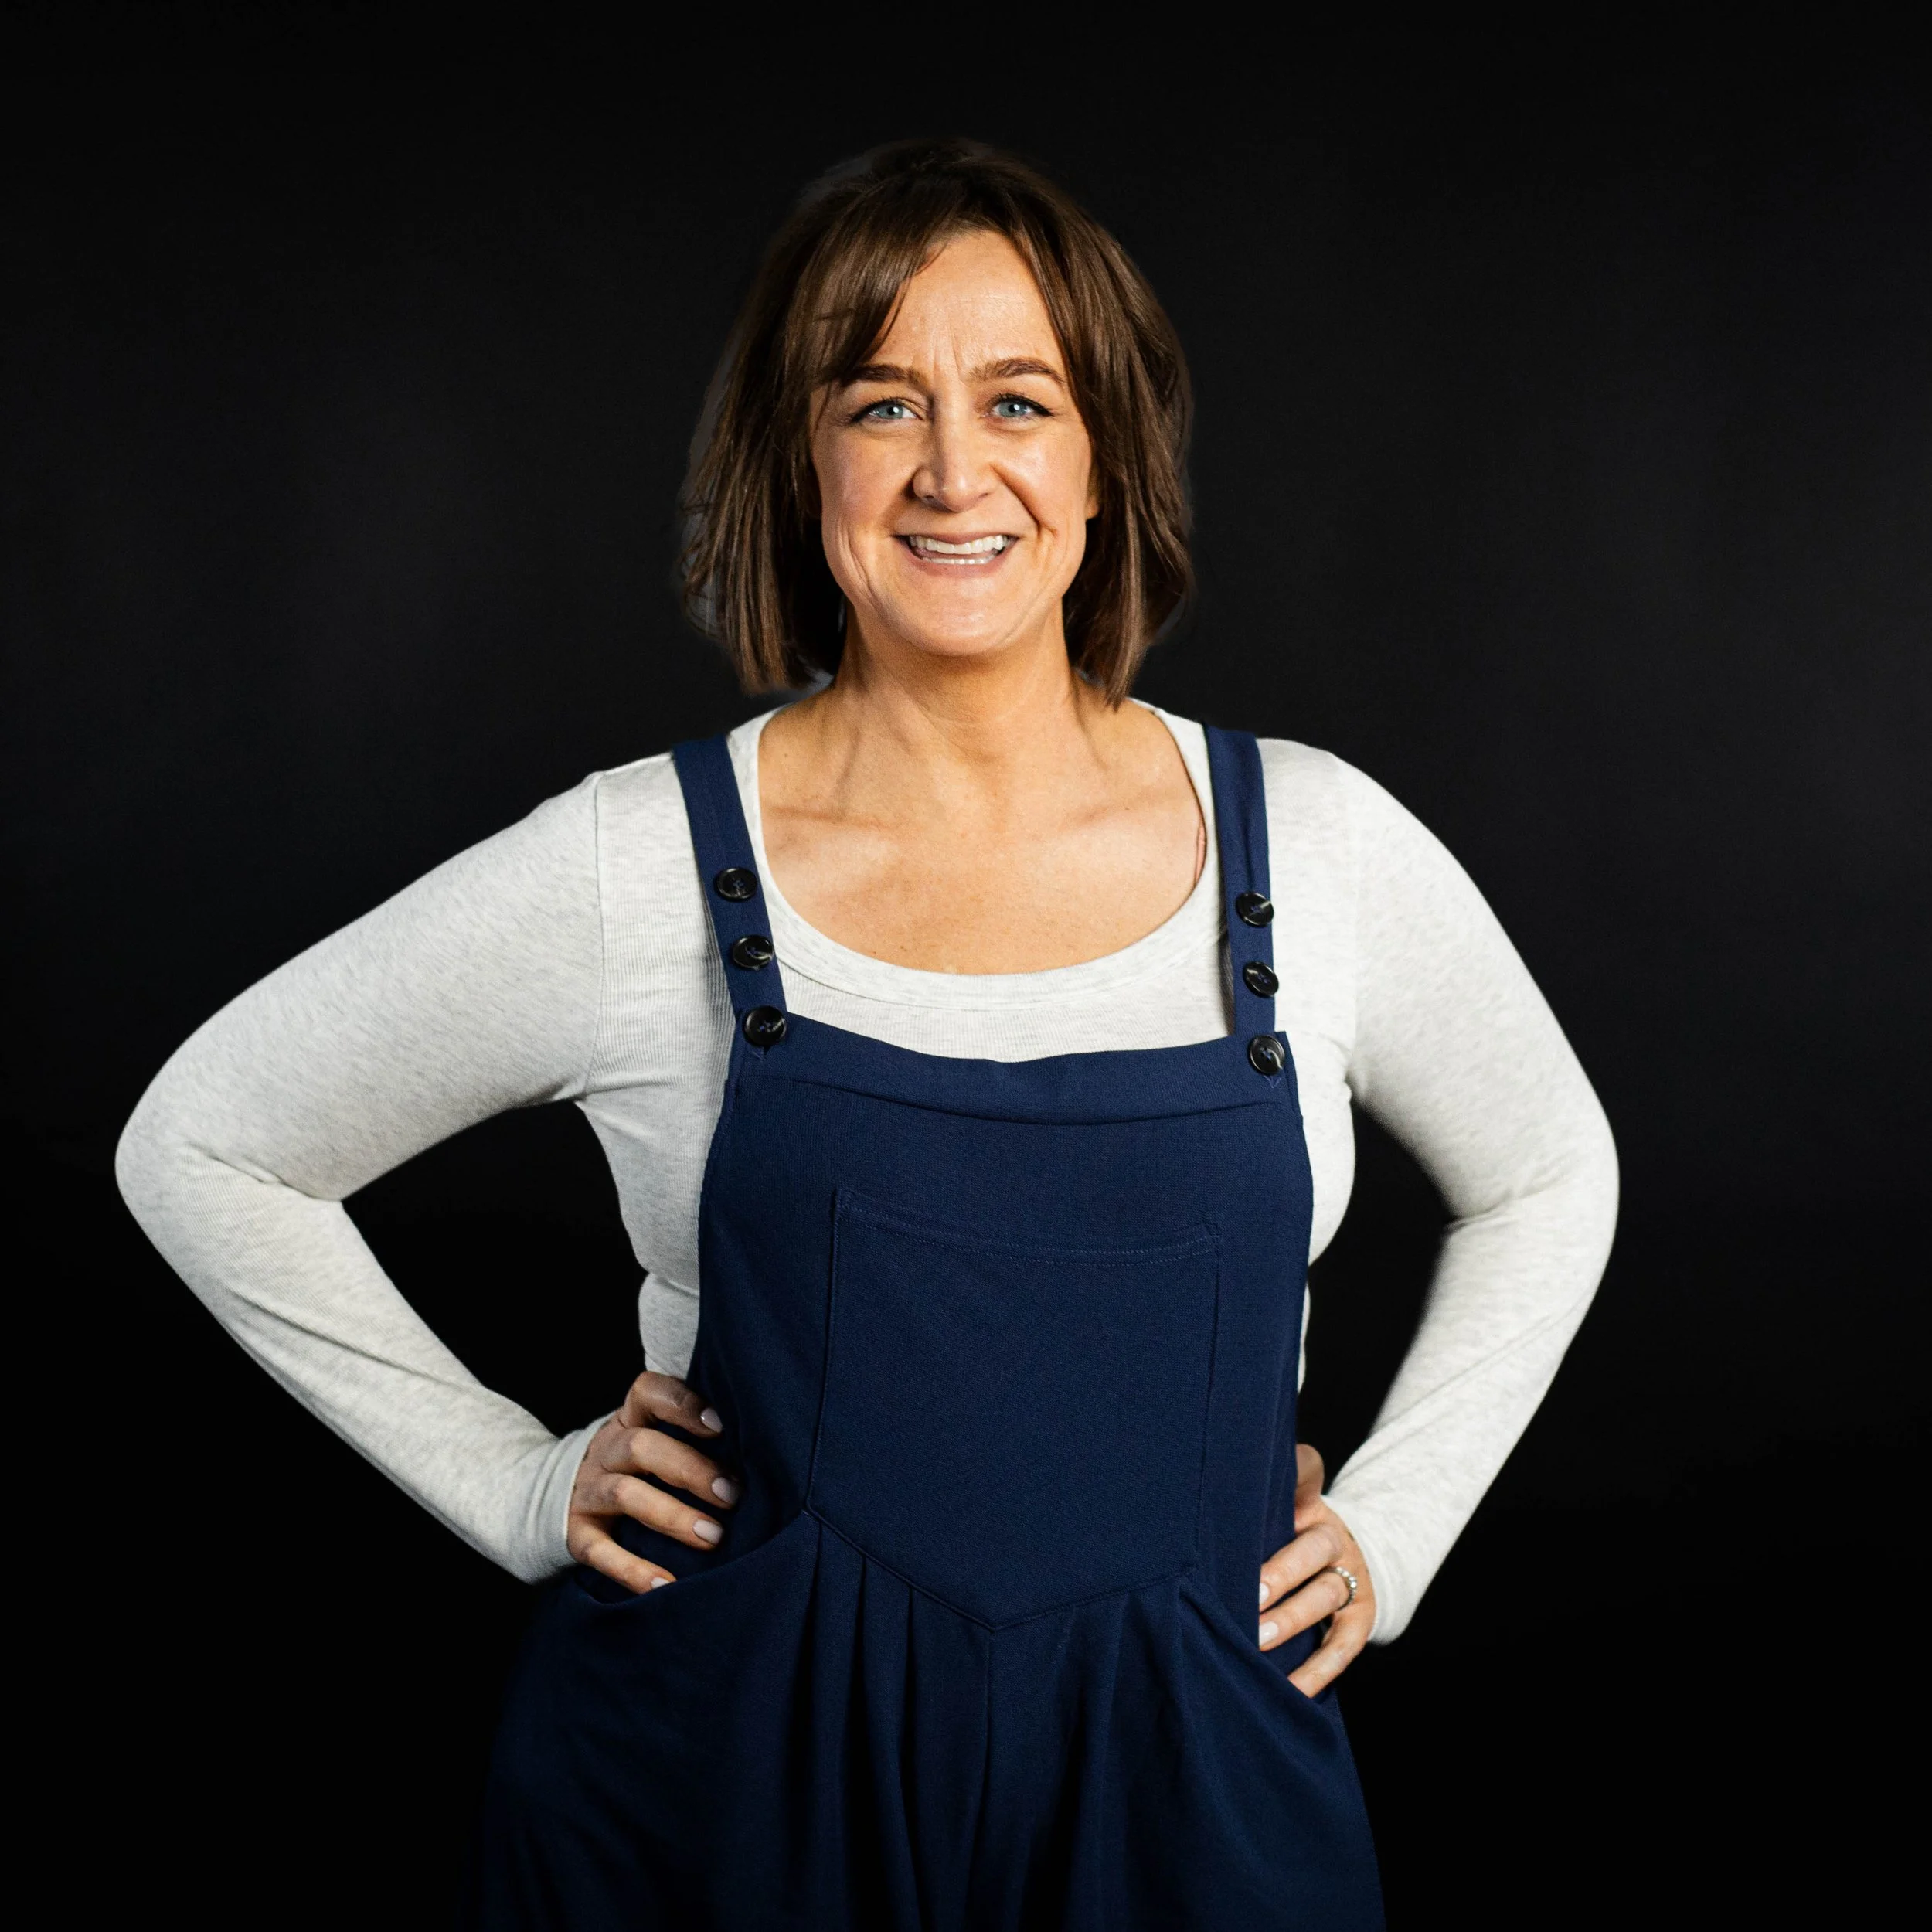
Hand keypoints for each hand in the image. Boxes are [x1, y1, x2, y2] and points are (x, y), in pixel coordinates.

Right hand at [566, 1372, 738, 1592]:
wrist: (559, 1495)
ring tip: (712, 1538)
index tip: (720, 1426)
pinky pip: (599, 1550)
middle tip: (732, 1496)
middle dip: (691, 1470)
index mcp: (630, 1418)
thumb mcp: (655, 1437)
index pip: (649, 1392)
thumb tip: (761, 1458)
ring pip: (624, 1494)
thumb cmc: (638, 1465)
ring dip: (671, 1516)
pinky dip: (632, 1570)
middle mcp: (606, 1449)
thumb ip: (695, 1438)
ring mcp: (587, 1490)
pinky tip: (667, 1584)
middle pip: (642, 1448)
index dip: (683, 1405)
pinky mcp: (576, 1533)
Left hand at [1258, 1443, 1375, 1695]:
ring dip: (1293, 1617)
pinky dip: (1317, 1671)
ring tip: (1258, 1639)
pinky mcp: (1361, 1619)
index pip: (1306, 1472)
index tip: (1269, 1478)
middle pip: (1314, 1547)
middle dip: (1281, 1572)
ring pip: (1327, 1593)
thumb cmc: (1284, 1539)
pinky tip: (1290, 1688)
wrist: (1343, 1563)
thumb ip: (1248, 1505)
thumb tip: (1200, 1487)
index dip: (1297, 1472)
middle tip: (1250, 1594)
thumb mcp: (1275, 1513)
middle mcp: (1333, 1536)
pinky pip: (1342, 1648)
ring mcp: (1352, 1577)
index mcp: (1308, 1504)